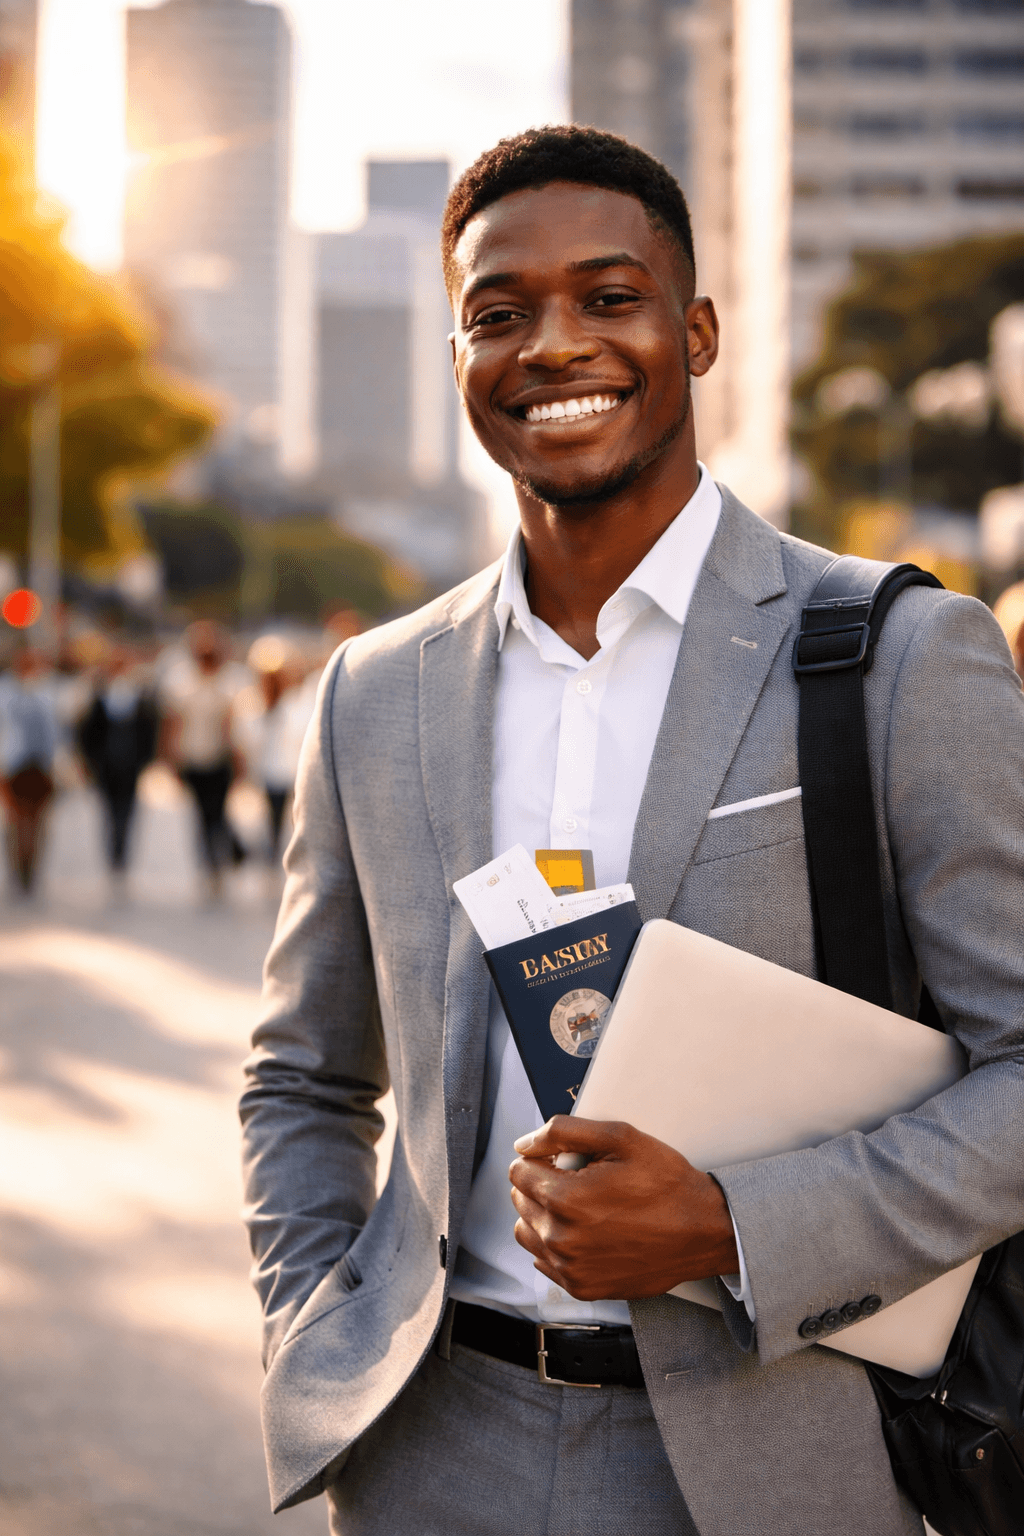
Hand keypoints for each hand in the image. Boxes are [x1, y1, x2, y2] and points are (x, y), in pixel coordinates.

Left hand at [509, 1116, 738, 1300]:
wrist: (703, 1231)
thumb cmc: (666, 1183)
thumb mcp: (621, 1138)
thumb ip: (563, 1132)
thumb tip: (524, 1144)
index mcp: (565, 1198)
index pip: (518, 1170)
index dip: (541, 1158)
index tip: (566, 1160)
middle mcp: (561, 1238)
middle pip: (520, 1200)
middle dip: (542, 1183)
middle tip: (581, 1180)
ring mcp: (570, 1268)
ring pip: (527, 1232)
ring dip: (543, 1214)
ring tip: (580, 1206)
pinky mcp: (582, 1287)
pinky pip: (544, 1261)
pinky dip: (556, 1244)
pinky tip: (586, 1232)